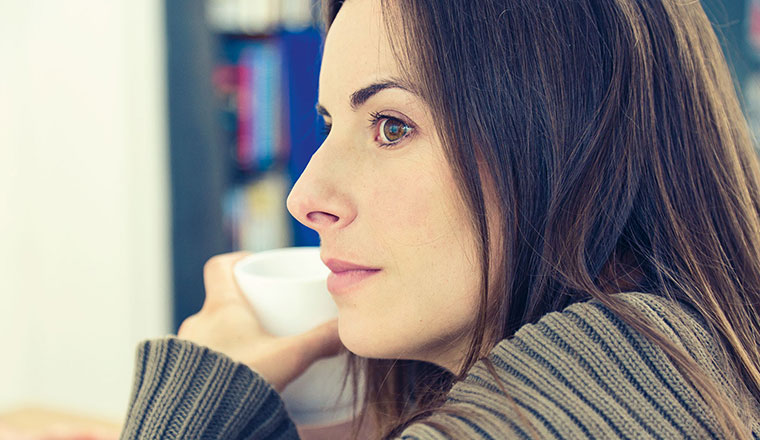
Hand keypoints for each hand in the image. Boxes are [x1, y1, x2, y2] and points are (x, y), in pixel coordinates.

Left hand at [177, 252, 344, 391]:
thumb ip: (320, 341)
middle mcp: (197, 323)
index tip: (256, 267)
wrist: (200, 421)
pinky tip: (234, 374)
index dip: (238, 261)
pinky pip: (198, 358)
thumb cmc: (239, 383)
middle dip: (243, 306)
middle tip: (266, 315)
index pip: (219, 267)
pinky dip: (216, 360)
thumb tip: (345, 331)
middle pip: (219, 300)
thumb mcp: (289, 357)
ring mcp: (184, 350)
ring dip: (228, 336)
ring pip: (209, 331)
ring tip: (253, 349)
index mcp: (220, 307)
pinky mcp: (178, 376)